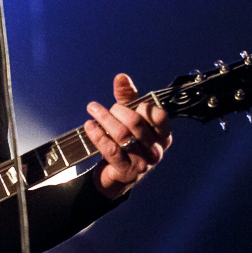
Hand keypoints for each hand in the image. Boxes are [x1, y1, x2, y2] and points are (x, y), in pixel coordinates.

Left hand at [85, 73, 171, 199]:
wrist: (116, 175)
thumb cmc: (126, 141)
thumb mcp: (128, 118)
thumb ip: (127, 97)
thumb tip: (121, 77)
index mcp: (163, 136)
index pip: (159, 116)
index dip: (142, 107)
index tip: (127, 104)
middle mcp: (156, 150)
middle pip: (136, 123)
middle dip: (116, 110)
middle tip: (100, 106)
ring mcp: (143, 163)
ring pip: (123, 135)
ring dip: (104, 119)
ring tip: (92, 108)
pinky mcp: (126, 172)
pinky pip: (111, 150)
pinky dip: (98, 135)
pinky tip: (89, 125)